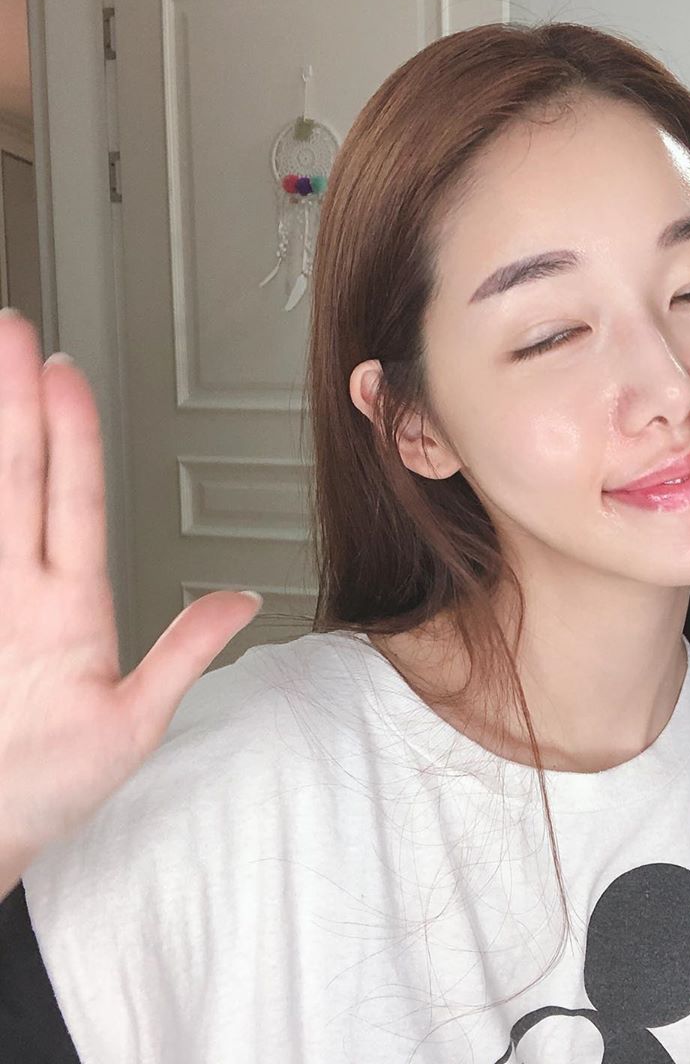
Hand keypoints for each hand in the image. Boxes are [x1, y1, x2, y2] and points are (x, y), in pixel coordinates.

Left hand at [0, 310, 261, 883]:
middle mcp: (11, 595)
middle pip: (13, 478)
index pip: (72, 501)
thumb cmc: (44, 781)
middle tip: (9, 335)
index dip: (70, 433)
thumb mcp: (137, 725)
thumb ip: (187, 651)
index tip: (64, 373)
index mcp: (68, 613)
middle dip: (12, 400)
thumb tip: (239, 599)